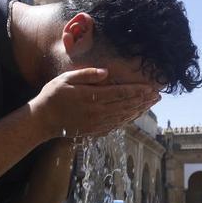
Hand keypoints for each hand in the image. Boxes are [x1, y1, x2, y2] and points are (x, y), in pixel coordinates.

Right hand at [30, 68, 158, 138]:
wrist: (43, 120)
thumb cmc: (53, 95)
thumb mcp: (66, 79)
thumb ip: (86, 75)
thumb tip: (106, 72)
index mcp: (92, 97)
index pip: (120, 93)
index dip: (137, 90)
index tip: (151, 87)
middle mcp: (97, 112)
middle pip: (126, 105)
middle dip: (143, 100)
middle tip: (158, 95)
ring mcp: (97, 123)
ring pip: (124, 116)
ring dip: (139, 109)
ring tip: (151, 103)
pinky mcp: (94, 130)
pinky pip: (116, 125)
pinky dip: (128, 119)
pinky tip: (135, 114)